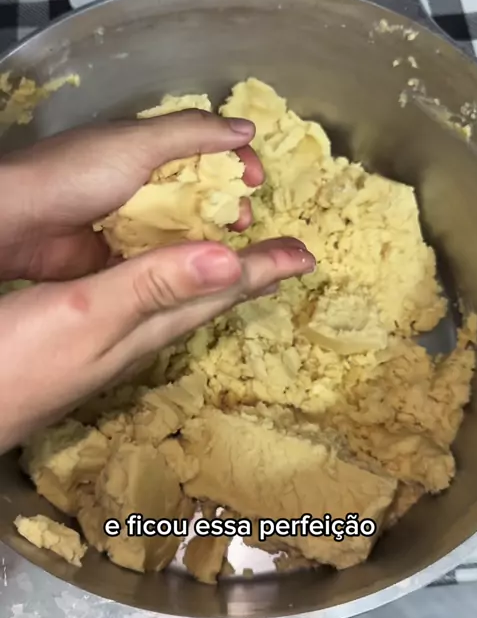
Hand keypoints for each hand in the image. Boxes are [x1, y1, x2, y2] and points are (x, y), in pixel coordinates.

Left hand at [0, 110, 262, 281]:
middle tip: (241, 221)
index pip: (205, 149)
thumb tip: (247, 129)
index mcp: (147, 147)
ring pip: (185, 226)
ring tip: (230, 247)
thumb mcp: (137, 144)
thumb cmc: (78, 174)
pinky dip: (184, 260)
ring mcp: (134, 219)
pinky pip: (164, 255)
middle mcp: (144, 181)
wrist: (21, 223)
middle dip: (228, 203)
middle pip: (201, 191)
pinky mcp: (123, 254)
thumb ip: (192, 134)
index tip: (257, 181)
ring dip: (210, 235)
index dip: (235, 161)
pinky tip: (202, 269)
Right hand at [0, 111, 315, 450]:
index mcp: (145, 325)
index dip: (262, 271)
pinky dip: (166, 284)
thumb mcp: (86, 314)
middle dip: (246, 276)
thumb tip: (227, 261)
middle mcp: (137, 337)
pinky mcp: (82, 340)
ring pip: (176, 305)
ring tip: (237, 263)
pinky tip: (158, 282)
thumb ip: (150, 285)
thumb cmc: (14, 361)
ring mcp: (109, 343)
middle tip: (284, 256)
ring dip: (210, 280)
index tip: (306, 256)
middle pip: (204, 302)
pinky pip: (145, 305)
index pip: (217, 293)